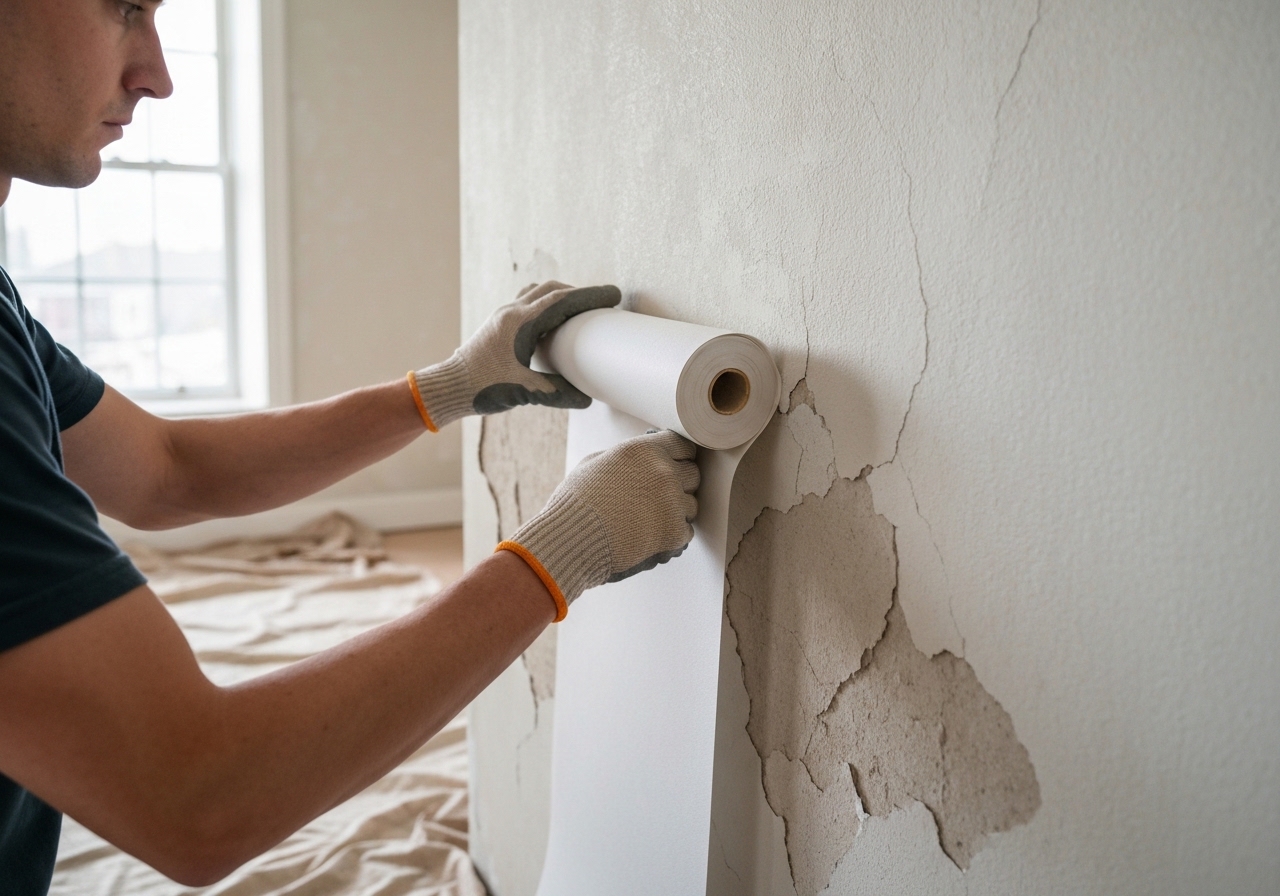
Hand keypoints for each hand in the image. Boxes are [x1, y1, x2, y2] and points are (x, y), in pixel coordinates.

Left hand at [408, 281, 620, 429]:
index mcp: (520, 324)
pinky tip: (553, 321)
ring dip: (561, 295)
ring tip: (581, 308)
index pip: (562, 301)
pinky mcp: (498, 324)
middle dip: (581, 293)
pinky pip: (527, 302)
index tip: (614, 294)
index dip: (591, 296)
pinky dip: (546, 303)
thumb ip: (557, 394)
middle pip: (553, 290)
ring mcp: (502, 316)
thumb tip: (586, 399)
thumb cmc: (481, 387)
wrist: (448, 387)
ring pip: (538, 293)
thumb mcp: (523, 392)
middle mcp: (511, 313)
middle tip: (604, 300)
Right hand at [497, 430, 699, 619]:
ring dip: (677, 512)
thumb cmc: (576, 503)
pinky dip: (672, 536)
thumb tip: (643, 454)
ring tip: (648, 519)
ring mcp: (672, 502)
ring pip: (692, 505)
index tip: (673, 467)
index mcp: (644, 450)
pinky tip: (649, 535)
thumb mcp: (595, 463)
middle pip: (693, 474)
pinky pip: (686, 531)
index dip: (678, 458)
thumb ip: (626, 457)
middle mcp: (663, 472)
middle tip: (658, 497)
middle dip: (679, 485)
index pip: (684, 446)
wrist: (569, 541)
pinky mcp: (674, 532)